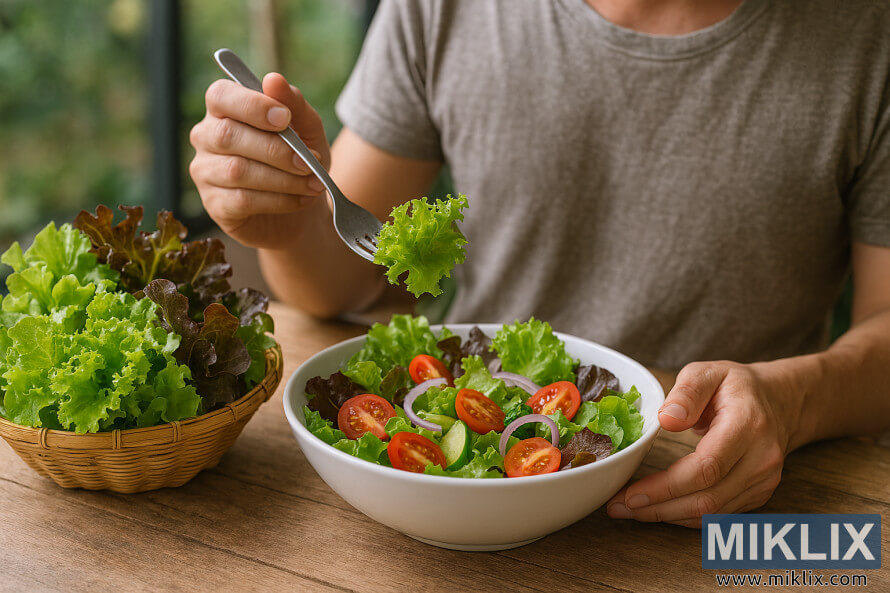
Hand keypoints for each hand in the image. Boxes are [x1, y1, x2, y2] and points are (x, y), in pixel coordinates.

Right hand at [189, 72, 330, 248]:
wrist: (302, 211)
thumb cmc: (299, 161)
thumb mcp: (308, 130)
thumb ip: (294, 104)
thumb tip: (273, 80)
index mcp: (224, 109)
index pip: (221, 95)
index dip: (251, 105)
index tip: (285, 118)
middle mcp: (206, 137)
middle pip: (227, 135)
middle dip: (275, 150)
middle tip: (309, 163)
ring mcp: (205, 171)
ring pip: (237, 170)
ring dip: (283, 179)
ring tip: (313, 184)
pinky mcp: (214, 204)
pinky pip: (242, 200)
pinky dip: (279, 200)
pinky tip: (300, 200)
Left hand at [606, 361, 802, 527]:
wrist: (778, 402)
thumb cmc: (735, 386)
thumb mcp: (707, 372)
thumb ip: (686, 392)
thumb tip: (666, 420)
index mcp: (747, 426)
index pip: (706, 467)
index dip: (666, 487)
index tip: (631, 493)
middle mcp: (761, 459)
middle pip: (707, 498)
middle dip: (658, 508)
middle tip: (619, 506)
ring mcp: (763, 481)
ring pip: (711, 513)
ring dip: (667, 517)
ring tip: (630, 510)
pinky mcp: (758, 494)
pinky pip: (718, 515)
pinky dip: (684, 516)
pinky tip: (657, 510)